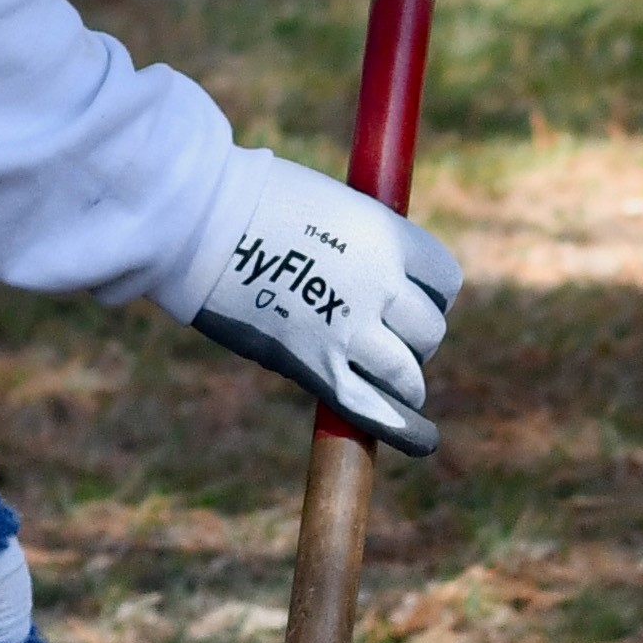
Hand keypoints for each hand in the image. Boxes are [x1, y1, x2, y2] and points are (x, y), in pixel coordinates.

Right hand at [165, 146, 465, 453]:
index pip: (443, 281)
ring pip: (408, 375)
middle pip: (428, 330)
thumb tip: (371, 283)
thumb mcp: (328, 207)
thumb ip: (357, 246)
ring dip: (402, 381)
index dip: (428, 296)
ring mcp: (351, 329)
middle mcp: (382, 282)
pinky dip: (408, 431)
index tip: (408, 300)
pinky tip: (424, 440)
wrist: (199, 220)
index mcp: (388, 235)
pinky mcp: (317, 368)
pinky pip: (378, 412)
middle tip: (381, 339)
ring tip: (389, 385)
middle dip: (412, 339)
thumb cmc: (251, 202)